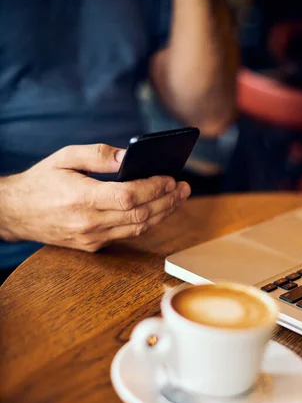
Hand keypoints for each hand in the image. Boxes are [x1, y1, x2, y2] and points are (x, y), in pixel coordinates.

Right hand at [0, 143, 190, 251]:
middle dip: (167, 201)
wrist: (17, 213)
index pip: (129, 197)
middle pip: (140, 215)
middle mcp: (89, 223)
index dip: (154, 188)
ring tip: (178, 198)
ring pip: (138, 229)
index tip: (171, 178)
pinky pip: (127, 235)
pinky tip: (157, 210)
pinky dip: (146, 222)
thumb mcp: (64, 157)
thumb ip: (97, 155)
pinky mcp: (93, 246)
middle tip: (184, 188)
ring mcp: (92, 238)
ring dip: (162, 214)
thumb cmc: (41, 182)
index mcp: (82, 199)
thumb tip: (129, 156)